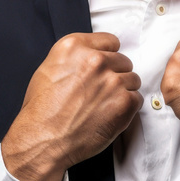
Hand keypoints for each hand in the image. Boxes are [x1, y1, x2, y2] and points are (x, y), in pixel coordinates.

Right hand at [1, 33, 141, 180]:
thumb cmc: (42, 111)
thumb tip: (92, 58)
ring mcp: (112, 81)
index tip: (104, 67)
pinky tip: (110, 115)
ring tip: (104, 106)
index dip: (108, 55)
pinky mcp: (124, 102)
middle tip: (101, 93)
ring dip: (123, 92)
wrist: (43, 140)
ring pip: (132, 80)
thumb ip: (75, 58)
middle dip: (115, 75)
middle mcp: (95, 60)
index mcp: (74, 46)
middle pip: (123, 61)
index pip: (110, 41)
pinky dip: (127, 108)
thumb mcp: (49, 69)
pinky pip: (137, 99)